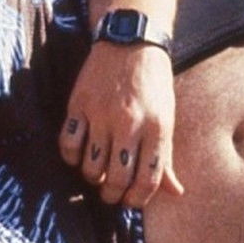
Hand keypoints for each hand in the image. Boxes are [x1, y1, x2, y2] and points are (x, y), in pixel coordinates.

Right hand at [59, 40, 184, 206]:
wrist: (131, 42)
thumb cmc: (153, 84)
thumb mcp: (167, 118)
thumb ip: (166, 157)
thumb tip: (175, 192)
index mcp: (157, 127)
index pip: (147, 179)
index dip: (137, 199)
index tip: (130, 200)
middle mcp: (130, 123)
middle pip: (116, 178)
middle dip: (112, 194)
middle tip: (110, 192)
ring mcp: (102, 114)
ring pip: (90, 166)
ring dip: (92, 177)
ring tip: (97, 173)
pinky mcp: (79, 105)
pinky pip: (68, 144)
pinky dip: (70, 157)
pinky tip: (79, 155)